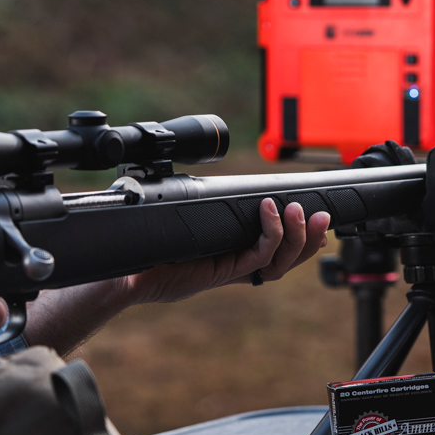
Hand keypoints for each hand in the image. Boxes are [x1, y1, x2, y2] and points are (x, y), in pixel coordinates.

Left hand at [23, 199, 330, 354]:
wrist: (112, 275)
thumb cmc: (135, 247)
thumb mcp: (171, 215)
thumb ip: (189, 199)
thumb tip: (187, 159)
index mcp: (229, 252)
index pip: (276, 247)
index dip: (300, 234)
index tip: (314, 212)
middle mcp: (234, 262)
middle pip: (288, 257)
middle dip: (308, 236)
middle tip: (321, 214)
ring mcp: (229, 270)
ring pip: (279, 261)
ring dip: (295, 237)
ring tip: (300, 212)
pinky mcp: (220, 275)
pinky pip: (256, 259)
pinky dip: (268, 235)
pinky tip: (267, 211)